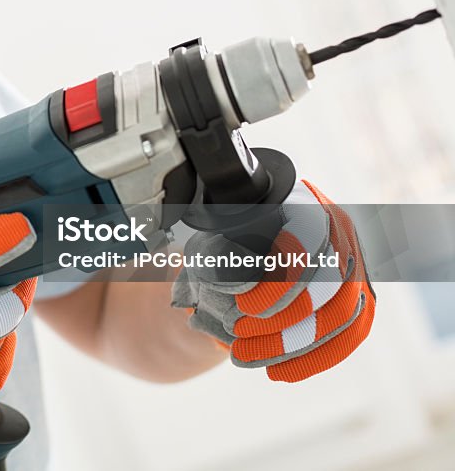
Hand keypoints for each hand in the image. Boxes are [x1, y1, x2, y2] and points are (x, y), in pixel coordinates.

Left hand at [171, 180, 374, 381]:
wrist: (251, 236)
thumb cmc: (230, 235)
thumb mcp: (217, 234)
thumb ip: (218, 255)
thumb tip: (222, 289)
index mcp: (305, 205)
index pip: (308, 249)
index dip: (281, 287)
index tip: (245, 308)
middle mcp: (339, 230)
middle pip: (329, 288)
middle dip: (282, 324)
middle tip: (237, 336)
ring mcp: (355, 262)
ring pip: (343, 315)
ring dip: (294, 346)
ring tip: (246, 357)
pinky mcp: (361, 293)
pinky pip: (352, 331)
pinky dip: (316, 356)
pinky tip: (281, 371)